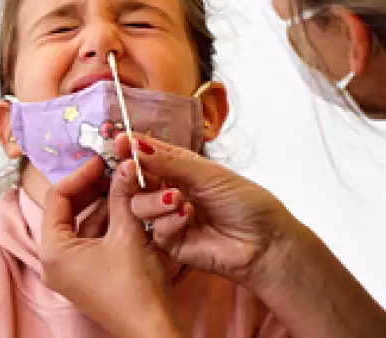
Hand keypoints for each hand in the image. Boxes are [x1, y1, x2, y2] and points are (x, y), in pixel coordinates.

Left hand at [37, 156, 183, 337]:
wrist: (153, 329)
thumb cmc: (135, 288)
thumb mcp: (128, 233)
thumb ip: (122, 194)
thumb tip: (124, 163)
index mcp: (53, 251)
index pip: (57, 197)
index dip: (81, 174)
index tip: (102, 160)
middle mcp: (55, 262)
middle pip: (67, 209)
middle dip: (92, 188)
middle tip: (114, 169)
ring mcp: (71, 270)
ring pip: (83, 223)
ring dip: (104, 203)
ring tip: (126, 184)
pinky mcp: (88, 275)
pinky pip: (93, 239)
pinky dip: (109, 222)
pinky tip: (129, 207)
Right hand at [114, 133, 300, 289]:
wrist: (264, 243)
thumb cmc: (246, 203)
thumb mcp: (208, 174)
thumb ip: (171, 161)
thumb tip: (137, 144)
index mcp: (181, 170)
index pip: (150, 156)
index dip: (134, 148)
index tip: (121, 142)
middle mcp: (171, 192)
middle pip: (136, 182)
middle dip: (133, 175)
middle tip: (133, 170)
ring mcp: (169, 219)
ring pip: (138, 206)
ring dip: (154, 200)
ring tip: (178, 198)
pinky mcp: (171, 244)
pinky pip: (154, 231)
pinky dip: (168, 221)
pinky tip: (188, 218)